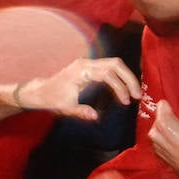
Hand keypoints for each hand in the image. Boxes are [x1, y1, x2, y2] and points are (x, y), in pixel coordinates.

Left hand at [20, 57, 139, 120]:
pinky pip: (109, 67)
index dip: (120, 86)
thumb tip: (94, 115)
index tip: (126, 101)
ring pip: (114, 64)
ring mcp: (87, 63)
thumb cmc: (51, 99)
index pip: (107, 73)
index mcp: (80, 70)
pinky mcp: (89, 67)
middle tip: (137, 95)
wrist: (40, 91)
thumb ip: (80, 111)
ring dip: (126, 76)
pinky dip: (120, 76)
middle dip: (129, 78)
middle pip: (115, 64)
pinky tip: (125, 88)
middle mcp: (85, 63)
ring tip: (134, 92)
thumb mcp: (65, 108)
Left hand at [149, 106, 178, 172]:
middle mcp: (156, 134)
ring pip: (158, 129)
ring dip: (168, 128)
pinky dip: (168, 137)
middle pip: (158, 118)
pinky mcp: (159, 154)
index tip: (178, 107)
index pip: (161, 107)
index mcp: (166, 125)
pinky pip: (160, 139)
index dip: (170, 105)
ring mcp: (156, 146)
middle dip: (169, 117)